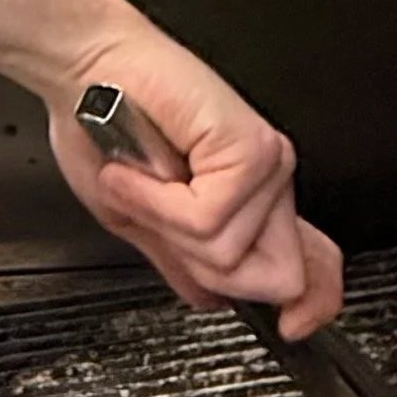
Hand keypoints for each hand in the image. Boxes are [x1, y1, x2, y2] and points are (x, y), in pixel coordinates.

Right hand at [47, 19, 342, 337]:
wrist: (84, 69)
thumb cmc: (100, 127)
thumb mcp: (140, 220)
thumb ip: (185, 260)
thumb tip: (217, 302)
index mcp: (250, 198)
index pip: (312, 262)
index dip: (313, 302)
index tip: (293, 327)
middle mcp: (268, 180)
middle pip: (272, 279)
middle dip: (203, 266)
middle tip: (161, 216)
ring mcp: (265, 164)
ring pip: (230, 257)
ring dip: (166, 224)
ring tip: (144, 176)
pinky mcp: (250, 149)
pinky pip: (208, 220)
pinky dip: (161, 204)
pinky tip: (146, 168)